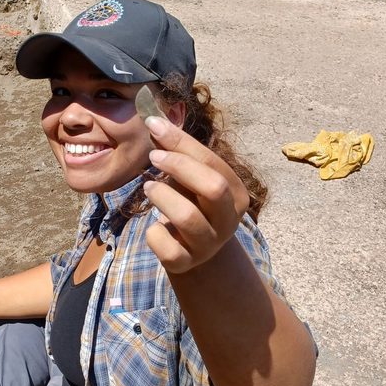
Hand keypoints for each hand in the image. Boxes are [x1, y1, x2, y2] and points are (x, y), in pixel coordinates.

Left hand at [142, 117, 249, 274]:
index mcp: (236, 195)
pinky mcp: (186, 262)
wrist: (195, 252)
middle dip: (180, 167)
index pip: (213, 163)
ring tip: (149, 187)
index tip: (154, 127)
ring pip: (187, 217)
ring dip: (162, 196)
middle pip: (214, 188)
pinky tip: (154, 226)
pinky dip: (154, 234)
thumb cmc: (193, 205)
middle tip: (153, 157)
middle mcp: (228, 220)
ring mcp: (208, 244)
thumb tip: (156, 122)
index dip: (182, 143)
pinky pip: (167, 247)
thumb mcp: (191, 180)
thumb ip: (179, 155)